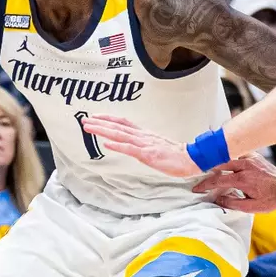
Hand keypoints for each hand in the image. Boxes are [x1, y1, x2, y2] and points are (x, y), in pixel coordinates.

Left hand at [81, 115, 199, 177]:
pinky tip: (107, 143)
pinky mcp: (148, 154)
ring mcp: (145, 144)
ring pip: (120, 134)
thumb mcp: (156, 147)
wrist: (191, 159)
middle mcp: (143, 136)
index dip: (108, 119)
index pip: (123, 123)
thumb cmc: (175, 156)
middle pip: (118, 127)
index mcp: (144, 135)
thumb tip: (128, 145)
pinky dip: (117, 145)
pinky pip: (130, 149)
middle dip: (99, 123)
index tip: (95, 117)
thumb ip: (142, 145)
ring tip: (89, 127)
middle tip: (84, 120)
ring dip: (103, 130)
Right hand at [192, 153, 275, 212]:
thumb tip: (217, 200)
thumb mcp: (251, 207)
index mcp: (242, 179)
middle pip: (219, 164)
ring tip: (207, 167)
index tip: (197, 189)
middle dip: (206, 170)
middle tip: (198, 175)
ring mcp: (250, 158)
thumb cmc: (271, 199)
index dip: (205, 185)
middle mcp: (245, 166)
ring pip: (227, 157)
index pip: (217, 180)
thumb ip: (232, 203)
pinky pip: (237, 153)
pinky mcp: (254, 155)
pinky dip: (228, 157)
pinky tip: (224, 161)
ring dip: (216, 162)